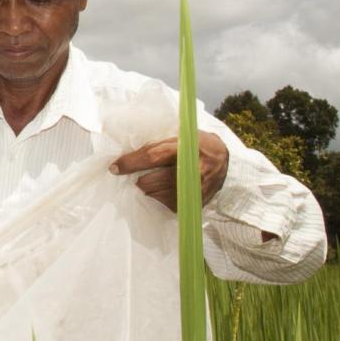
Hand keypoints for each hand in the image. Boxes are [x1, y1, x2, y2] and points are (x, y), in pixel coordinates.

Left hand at [109, 133, 225, 211]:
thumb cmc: (197, 143)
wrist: (225, 159)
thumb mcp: (182, 134)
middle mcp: (191, 170)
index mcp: (184, 148)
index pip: (152, 156)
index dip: (130, 163)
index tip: (114, 167)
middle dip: (139, 180)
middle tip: (137, 177)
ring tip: (153, 182)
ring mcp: (194, 189)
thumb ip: (160, 142)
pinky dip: (161, 199)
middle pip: (151, 181)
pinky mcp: (196, 203)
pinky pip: (168, 205)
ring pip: (157, 196)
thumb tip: (128, 150)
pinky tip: (165, 191)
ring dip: (149, 190)